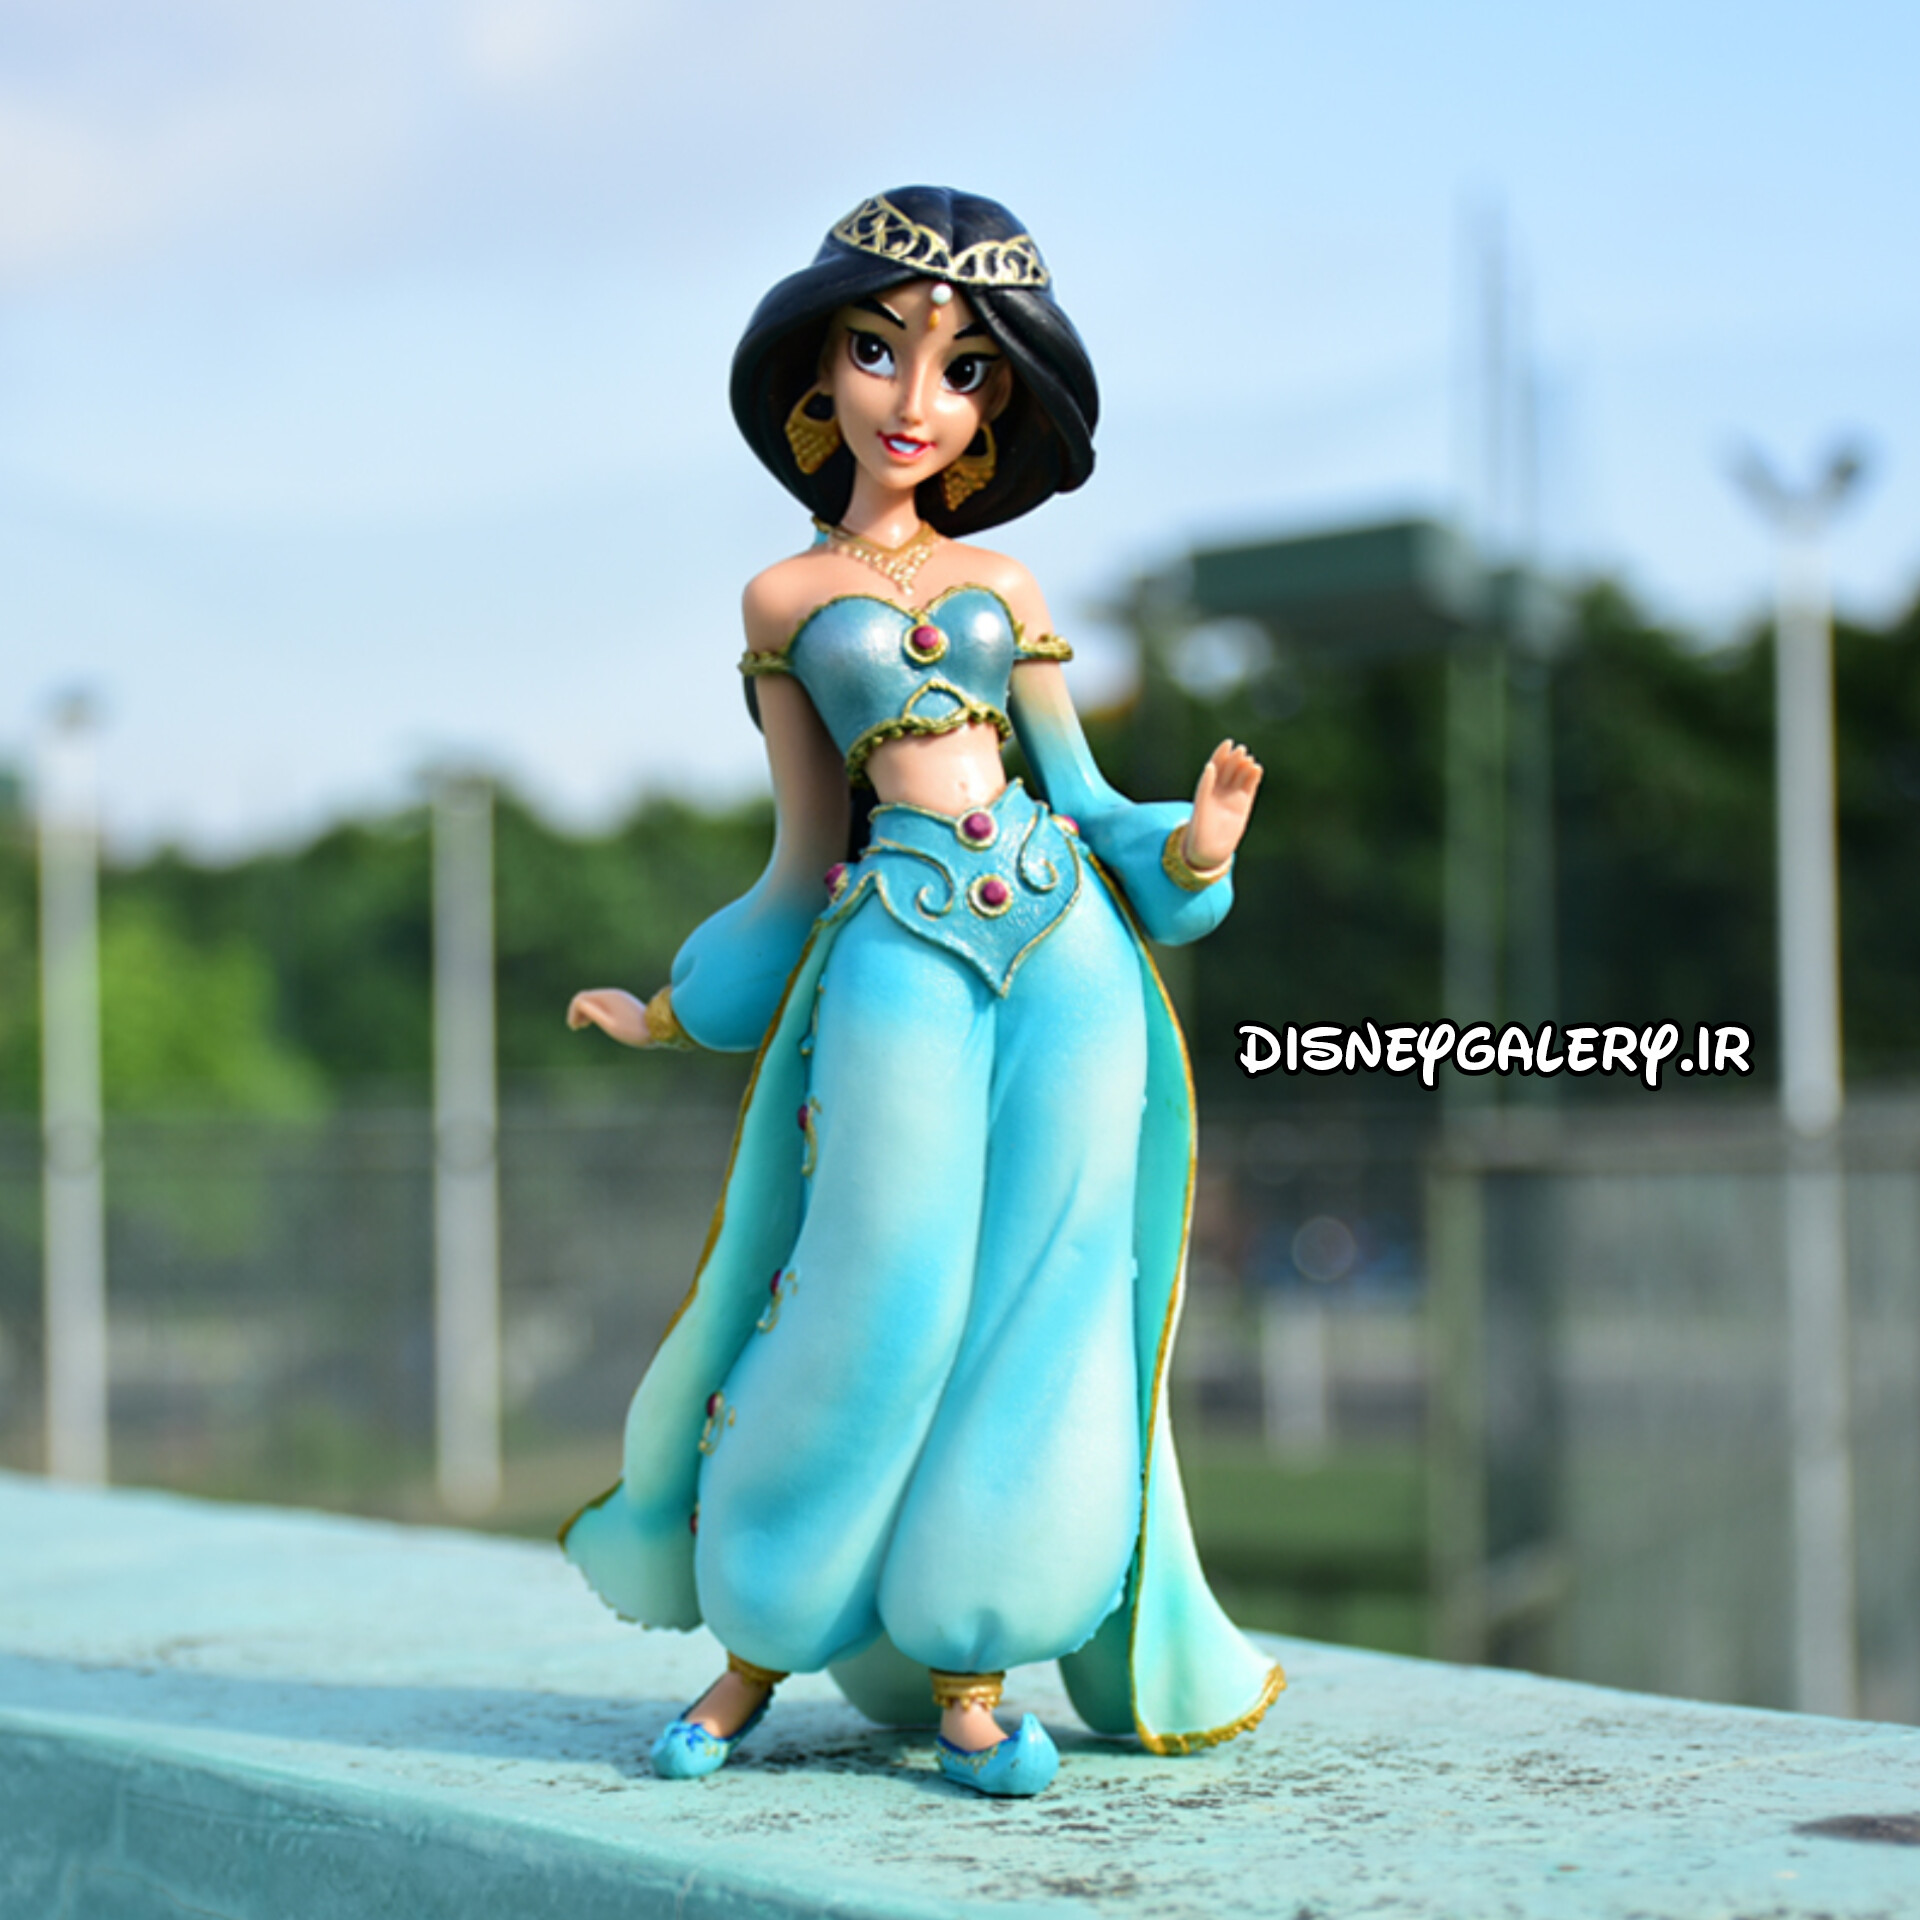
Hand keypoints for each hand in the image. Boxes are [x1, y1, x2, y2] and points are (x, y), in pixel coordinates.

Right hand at [567, 988, 652, 1048]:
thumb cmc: (633, 1030)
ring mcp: (619, 997)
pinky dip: (597, 1011)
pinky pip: (604, 1004)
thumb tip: (578, 1003)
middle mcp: (613, 994)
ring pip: (596, 1001)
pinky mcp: (624, 1003)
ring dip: (587, 1011)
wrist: (659, 1029)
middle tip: (575, 1027)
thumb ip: (593, 1013)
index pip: (581, 998)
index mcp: (607, 997)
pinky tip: (597, 1022)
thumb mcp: (609, 1024)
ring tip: (583, 1025)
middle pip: (588, 998)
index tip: (573, 1026)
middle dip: (579, 1011)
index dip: (573, 1011)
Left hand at [1184, 740, 1262, 872]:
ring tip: (1250, 760)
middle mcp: (1219, 790)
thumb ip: (1205, 787)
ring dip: (1245, 767)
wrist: (1209, 850)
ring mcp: (1232, 796)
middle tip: (1241, 750)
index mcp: (1206, 788)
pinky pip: (1249, 787)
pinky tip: (1257, 769)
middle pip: (1228, 769)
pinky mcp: (1243, 804)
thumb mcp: (1200, 807)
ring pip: (1240, 776)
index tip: (1227, 742)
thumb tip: (1209, 766)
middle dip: (1234, 759)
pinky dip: (1254, 778)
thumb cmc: (1199, 830)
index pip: (1214, 766)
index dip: (1221, 754)